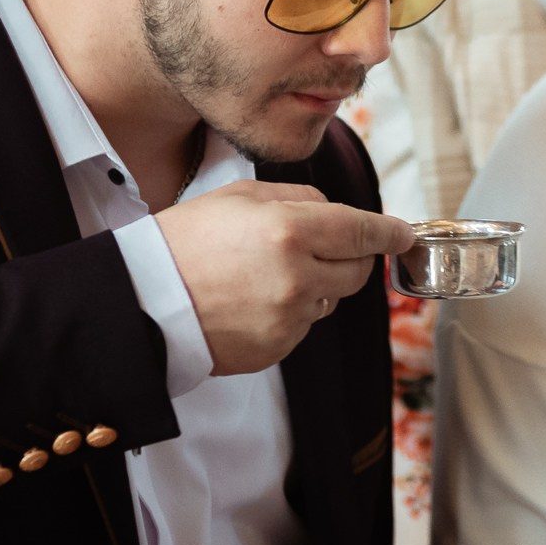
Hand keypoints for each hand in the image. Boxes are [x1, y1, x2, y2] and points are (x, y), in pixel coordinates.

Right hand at [157, 181, 414, 376]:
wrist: (142, 300)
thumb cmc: (185, 240)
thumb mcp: (240, 196)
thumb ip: (300, 199)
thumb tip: (338, 213)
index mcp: (290, 231)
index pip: (363, 231)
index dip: (390, 232)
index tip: (404, 234)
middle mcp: (297, 278)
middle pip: (358, 271)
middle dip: (351, 256)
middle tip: (320, 247)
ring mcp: (289, 319)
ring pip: (331, 300)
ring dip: (316, 286)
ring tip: (265, 274)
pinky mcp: (277, 348)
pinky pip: (303, 326)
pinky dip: (291, 312)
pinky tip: (252, 301)